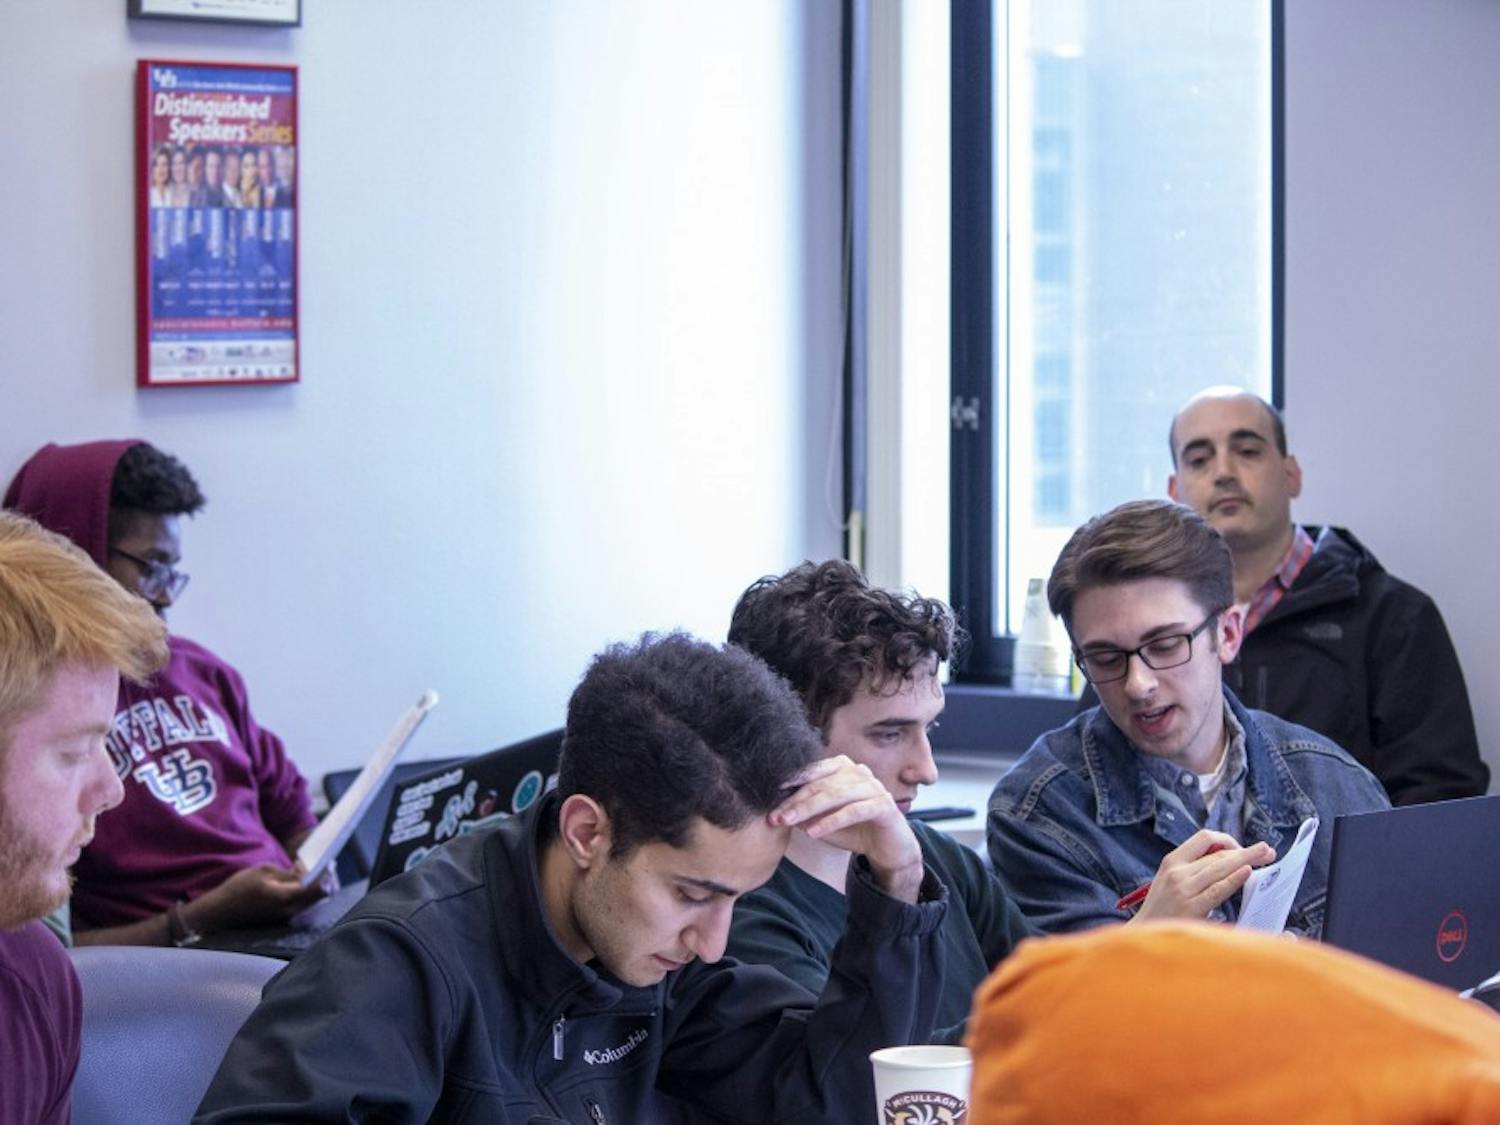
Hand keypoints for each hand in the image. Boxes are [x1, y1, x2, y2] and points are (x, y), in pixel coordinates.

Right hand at [187, 863, 329, 932]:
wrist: (221, 912)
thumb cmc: (239, 888)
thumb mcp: (264, 871)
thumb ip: (289, 873)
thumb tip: (307, 872)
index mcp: (286, 897)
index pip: (319, 888)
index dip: (327, 875)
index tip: (328, 863)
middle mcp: (291, 911)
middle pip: (321, 897)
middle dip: (325, 880)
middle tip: (324, 866)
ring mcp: (287, 917)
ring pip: (313, 902)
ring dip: (316, 886)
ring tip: (309, 872)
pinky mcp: (283, 919)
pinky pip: (304, 905)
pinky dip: (307, 893)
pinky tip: (299, 882)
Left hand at [770, 756, 924, 902]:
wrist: (888, 848)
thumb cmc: (854, 829)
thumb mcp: (824, 821)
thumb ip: (806, 813)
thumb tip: (779, 811)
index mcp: (843, 768)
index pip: (814, 772)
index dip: (792, 781)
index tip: (771, 791)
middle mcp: (859, 772)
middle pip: (821, 783)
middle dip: (796, 800)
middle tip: (776, 815)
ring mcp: (873, 786)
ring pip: (835, 794)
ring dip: (809, 809)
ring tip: (789, 822)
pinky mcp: (884, 805)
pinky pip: (854, 810)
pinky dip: (832, 821)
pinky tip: (814, 832)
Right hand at [1132, 829, 1274, 923]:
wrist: (1143, 934)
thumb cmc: (1162, 910)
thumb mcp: (1170, 881)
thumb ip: (1193, 870)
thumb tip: (1227, 861)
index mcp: (1172, 861)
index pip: (1204, 838)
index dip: (1227, 840)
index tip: (1241, 849)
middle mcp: (1177, 871)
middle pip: (1218, 854)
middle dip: (1245, 851)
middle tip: (1266, 850)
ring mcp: (1183, 889)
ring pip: (1220, 867)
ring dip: (1246, 859)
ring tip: (1266, 855)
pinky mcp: (1191, 908)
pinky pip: (1217, 890)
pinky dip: (1234, 879)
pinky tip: (1248, 872)